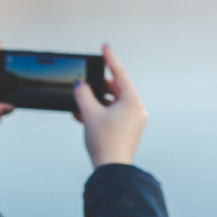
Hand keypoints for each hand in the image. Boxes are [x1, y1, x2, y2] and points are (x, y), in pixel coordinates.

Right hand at [73, 45, 147, 168]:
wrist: (111, 169)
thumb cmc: (106, 143)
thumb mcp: (89, 113)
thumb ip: (83, 94)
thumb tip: (80, 85)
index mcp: (132, 101)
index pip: (119, 73)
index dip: (110, 59)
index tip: (104, 47)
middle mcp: (136, 109)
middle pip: (115, 89)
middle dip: (98, 87)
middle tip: (85, 84)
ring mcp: (134, 121)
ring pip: (112, 103)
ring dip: (95, 102)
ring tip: (80, 104)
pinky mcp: (128, 131)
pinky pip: (113, 115)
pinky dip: (100, 113)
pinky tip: (83, 116)